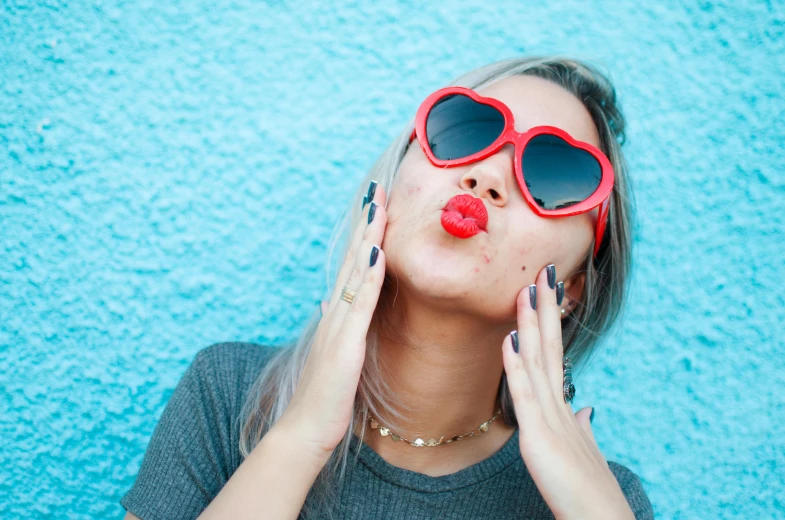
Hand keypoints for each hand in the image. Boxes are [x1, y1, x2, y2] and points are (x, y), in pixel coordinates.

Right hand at [276, 180, 386, 462]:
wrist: (305, 428)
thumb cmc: (323, 396)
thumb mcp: (333, 353)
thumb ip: (335, 325)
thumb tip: (332, 301)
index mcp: (337, 315)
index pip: (354, 266)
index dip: (365, 235)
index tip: (376, 206)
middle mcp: (336, 313)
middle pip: (354, 259)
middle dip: (368, 224)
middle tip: (379, 189)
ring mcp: (339, 327)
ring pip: (357, 273)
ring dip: (368, 238)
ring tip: (378, 205)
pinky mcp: (345, 345)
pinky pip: (360, 304)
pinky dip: (369, 277)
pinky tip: (377, 253)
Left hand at [501, 264, 634, 519]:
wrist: (600, 518)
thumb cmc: (590, 489)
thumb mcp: (582, 450)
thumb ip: (581, 425)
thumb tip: (586, 408)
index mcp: (564, 407)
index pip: (554, 354)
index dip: (549, 321)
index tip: (546, 291)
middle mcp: (560, 404)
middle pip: (549, 347)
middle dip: (544, 309)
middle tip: (542, 271)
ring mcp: (551, 418)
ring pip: (538, 362)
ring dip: (530, 324)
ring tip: (525, 290)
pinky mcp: (540, 436)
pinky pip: (524, 396)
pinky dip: (516, 366)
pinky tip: (510, 340)